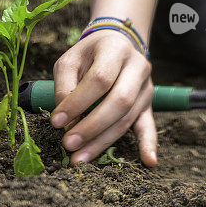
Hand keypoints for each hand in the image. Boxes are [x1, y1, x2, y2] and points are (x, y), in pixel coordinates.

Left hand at [51, 30, 156, 165]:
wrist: (116, 45)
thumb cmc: (89, 55)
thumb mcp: (70, 59)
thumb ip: (64, 85)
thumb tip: (64, 120)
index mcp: (116, 50)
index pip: (100, 79)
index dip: (78, 102)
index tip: (57, 121)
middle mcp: (137, 67)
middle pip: (119, 101)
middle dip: (91, 126)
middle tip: (68, 144)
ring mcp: (146, 87)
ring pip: (127, 118)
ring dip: (103, 141)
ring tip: (79, 158)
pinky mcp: (148, 105)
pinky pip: (149, 126)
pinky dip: (149, 145)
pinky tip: (148, 161)